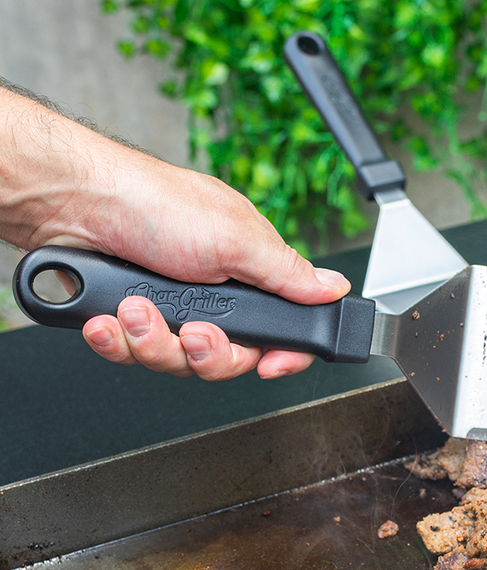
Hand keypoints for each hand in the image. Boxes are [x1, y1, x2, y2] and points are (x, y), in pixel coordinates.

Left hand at [1, 87, 349, 378]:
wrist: (71, 204)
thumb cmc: (152, 203)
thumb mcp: (236, 238)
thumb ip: (289, 274)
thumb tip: (333, 288)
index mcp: (248, 272)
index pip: (281, 331)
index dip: (280, 356)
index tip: (271, 366)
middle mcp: (211, 294)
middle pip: (229, 359)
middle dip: (205, 352)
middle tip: (191, 331)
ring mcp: (169, 309)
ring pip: (178, 364)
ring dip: (153, 341)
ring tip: (136, 309)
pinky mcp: (129, 320)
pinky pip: (134, 355)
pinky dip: (117, 340)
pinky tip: (109, 317)